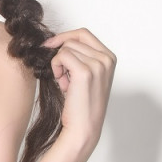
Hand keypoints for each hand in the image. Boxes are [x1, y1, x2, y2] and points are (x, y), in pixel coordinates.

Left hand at [43, 27, 116, 158]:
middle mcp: (106, 59)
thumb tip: (60, 42)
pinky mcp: (84, 71)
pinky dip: (56, 67)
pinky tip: (62, 82)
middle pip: (73, 39)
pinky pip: (61, 55)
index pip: (83, 34)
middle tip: (62, 75)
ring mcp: (97, 64)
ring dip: (59, 64)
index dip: (65, 37)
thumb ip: (81, 58)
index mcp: (109, 58)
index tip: (51, 45)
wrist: (84, 128)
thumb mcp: (86, 76)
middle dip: (62, 55)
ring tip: (65, 83)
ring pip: (66, 48)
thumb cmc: (82, 106)